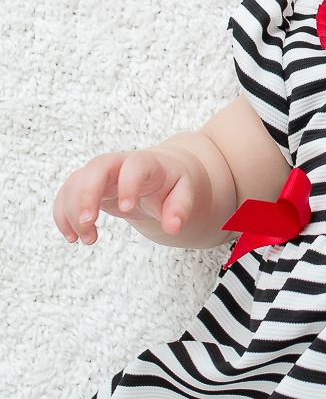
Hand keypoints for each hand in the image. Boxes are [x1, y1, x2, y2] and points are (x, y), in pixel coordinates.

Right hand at [53, 150, 195, 243]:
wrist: (160, 173)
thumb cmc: (172, 183)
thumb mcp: (184, 192)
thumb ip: (180, 208)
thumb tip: (173, 227)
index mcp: (146, 163)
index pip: (134, 166)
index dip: (128, 185)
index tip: (126, 209)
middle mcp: (119, 163)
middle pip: (96, 168)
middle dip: (87, 194)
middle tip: (88, 222)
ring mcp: (99, 173)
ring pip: (76, 183)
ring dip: (74, 212)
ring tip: (88, 239)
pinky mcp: (86, 185)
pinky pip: (66, 195)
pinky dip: (63, 216)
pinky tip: (72, 237)